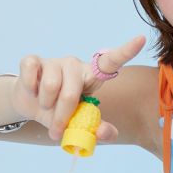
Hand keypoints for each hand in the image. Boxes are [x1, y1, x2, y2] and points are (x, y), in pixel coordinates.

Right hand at [11, 36, 145, 141]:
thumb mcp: (80, 125)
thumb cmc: (60, 113)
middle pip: (72, 93)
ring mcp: (54, 61)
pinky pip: (31, 75)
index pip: (111, 62)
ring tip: (45, 105)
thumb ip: (97, 130)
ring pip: (51, 87)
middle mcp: (75, 65)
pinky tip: (32, 91)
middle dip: (62, 117)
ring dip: (46, 106)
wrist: (31, 107)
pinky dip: (30, 90)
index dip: (126, 51)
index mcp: (91, 78)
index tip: (142, 39)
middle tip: (57, 128)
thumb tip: (105, 132)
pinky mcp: (33, 60)